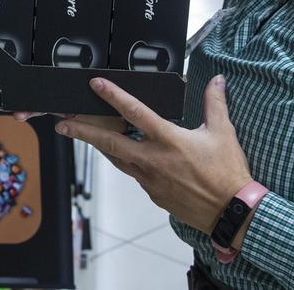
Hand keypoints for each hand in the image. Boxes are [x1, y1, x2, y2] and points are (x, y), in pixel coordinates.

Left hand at [56, 75, 253, 239]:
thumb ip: (215, 103)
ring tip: (82, 135)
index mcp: (169, 140)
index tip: (96, 85)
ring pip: (117, 158)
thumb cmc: (227, 173)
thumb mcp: (223, 133)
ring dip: (99, 146)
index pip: (135, 112)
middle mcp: (153, 159)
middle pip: (109, 142)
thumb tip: (217, 80)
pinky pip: (133, 173)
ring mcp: (149, 179)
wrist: (230, 212)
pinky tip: (122, 155)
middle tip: (63, 123)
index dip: (113, 96)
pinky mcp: (152, 193)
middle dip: (83, 131)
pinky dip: (124, 161)